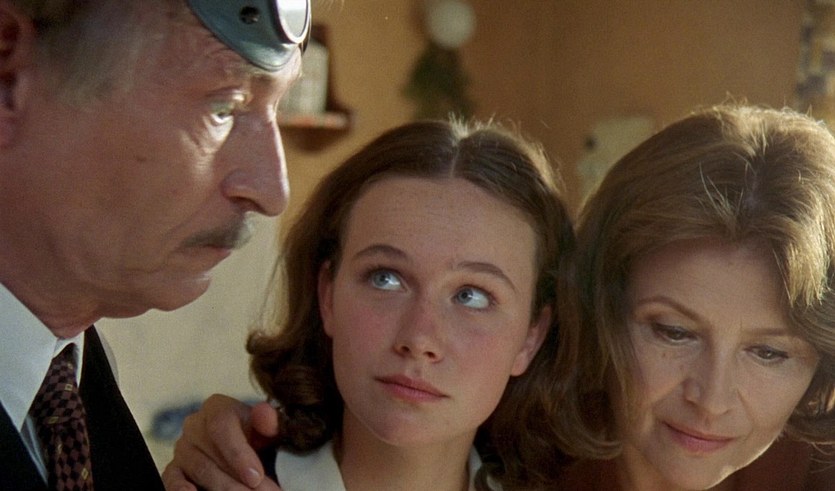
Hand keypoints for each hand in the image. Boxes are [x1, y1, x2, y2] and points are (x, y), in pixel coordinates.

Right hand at [161, 394, 280, 490]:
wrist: (249, 453)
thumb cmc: (260, 439)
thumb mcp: (270, 430)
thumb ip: (270, 422)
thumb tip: (265, 415)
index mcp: (217, 408)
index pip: (221, 425)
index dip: (238, 453)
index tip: (256, 477)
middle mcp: (194, 425)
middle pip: (211, 453)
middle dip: (238, 480)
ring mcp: (182, 449)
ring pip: (199, 471)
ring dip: (224, 489)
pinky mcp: (174, 470)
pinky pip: (172, 480)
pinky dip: (180, 488)